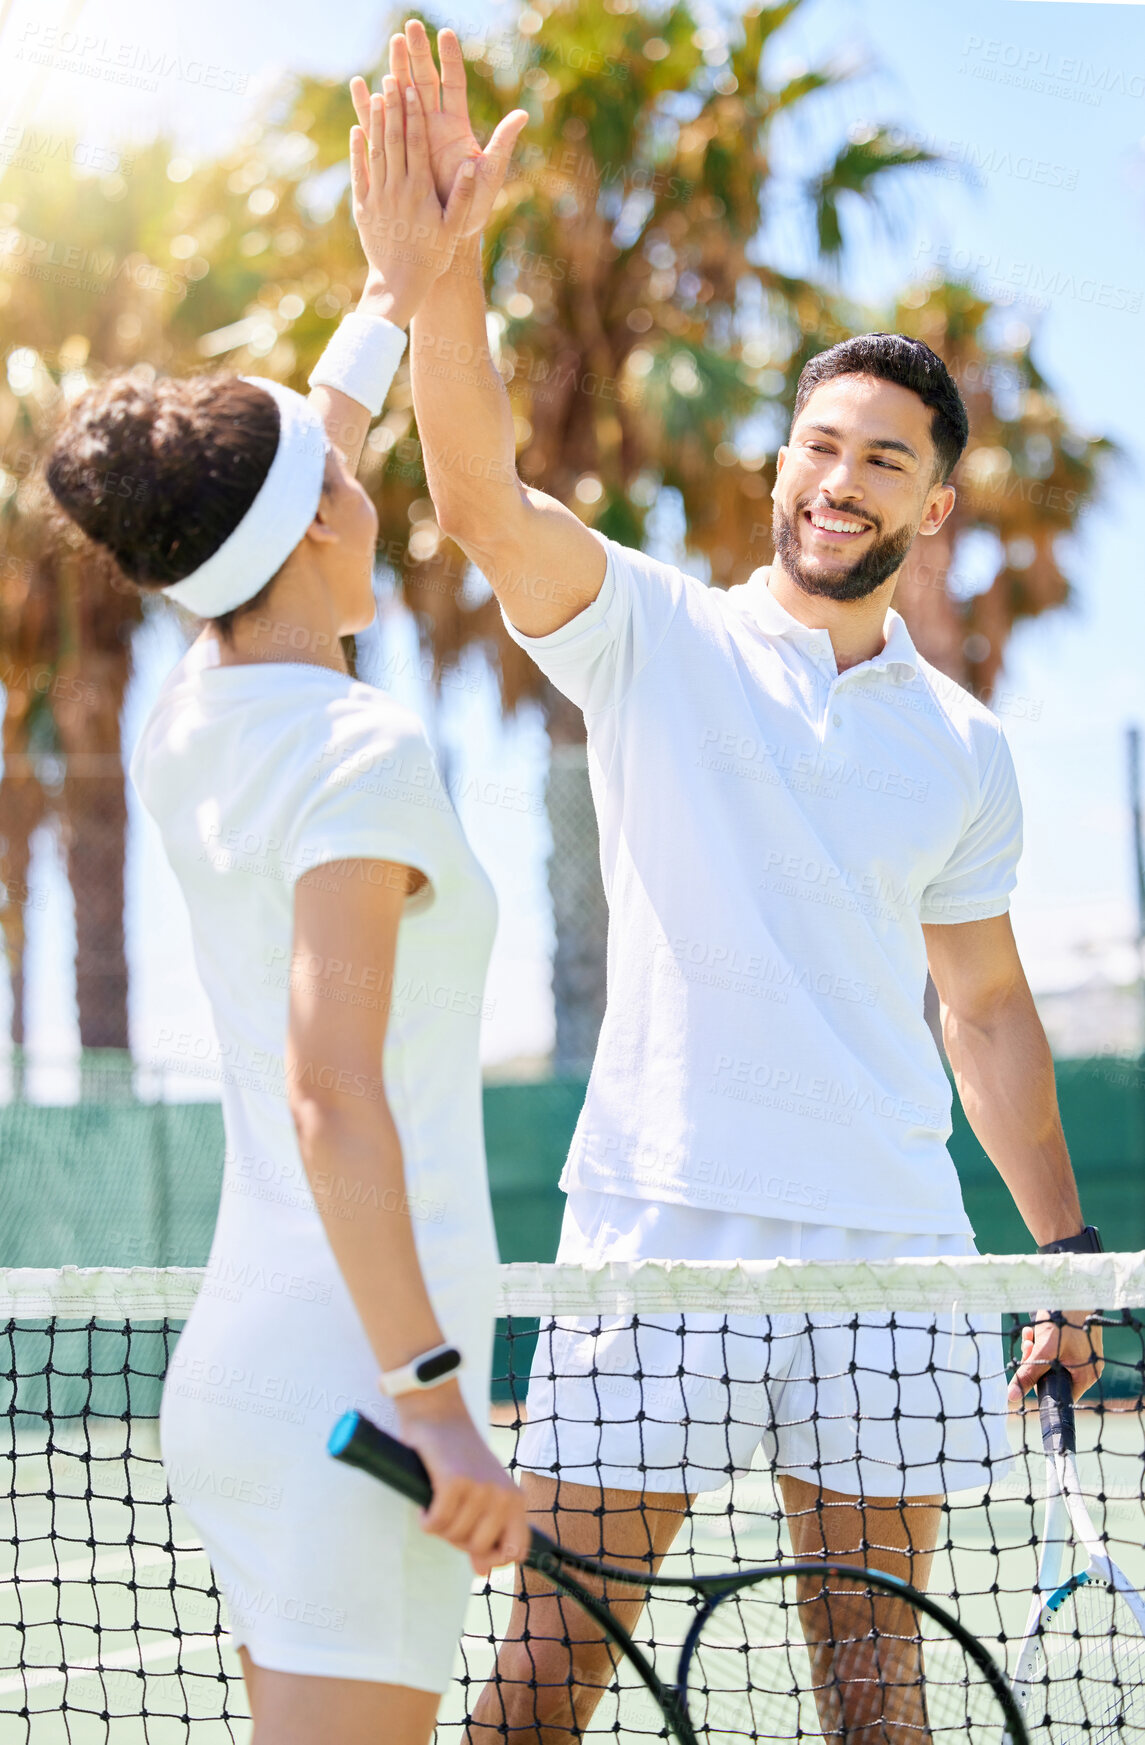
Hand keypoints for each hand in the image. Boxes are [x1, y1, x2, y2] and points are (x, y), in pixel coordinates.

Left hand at [346, 72, 479, 326]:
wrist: (399, 284)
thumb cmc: (432, 257)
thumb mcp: (453, 229)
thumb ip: (461, 196)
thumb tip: (469, 166)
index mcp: (420, 190)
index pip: (416, 143)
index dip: (413, 113)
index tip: (412, 88)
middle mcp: (397, 188)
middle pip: (394, 139)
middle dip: (393, 105)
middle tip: (392, 75)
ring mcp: (377, 196)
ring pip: (375, 150)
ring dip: (374, 119)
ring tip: (375, 91)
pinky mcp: (363, 206)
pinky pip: (359, 172)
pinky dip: (357, 149)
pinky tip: (357, 129)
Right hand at [382, 20, 527, 233]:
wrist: (450, 234)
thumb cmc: (474, 208)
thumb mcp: (491, 174)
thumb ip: (502, 144)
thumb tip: (523, 114)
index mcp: (455, 127)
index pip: (452, 84)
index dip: (449, 60)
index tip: (444, 34)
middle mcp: (433, 126)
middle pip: (424, 81)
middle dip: (417, 54)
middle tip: (410, 27)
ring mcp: (412, 138)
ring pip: (402, 96)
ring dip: (396, 69)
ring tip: (392, 42)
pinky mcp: (395, 154)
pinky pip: (379, 127)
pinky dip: (370, 108)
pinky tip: (360, 86)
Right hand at [396, 1384, 530, 1575]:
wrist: (440, 1413)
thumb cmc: (460, 1457)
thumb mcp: (482, 1493)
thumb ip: (486, 1530)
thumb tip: (483, 1572)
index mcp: (515, 1500)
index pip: (517, 1552)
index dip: (493, 1560)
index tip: (473, 1552)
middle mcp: (503, 1496)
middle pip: (477, 1549)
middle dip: (456, 1539)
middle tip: (449, 1512)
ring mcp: (480, 1489)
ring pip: (453, 1537)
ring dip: (438, 1525)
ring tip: (438, 1499)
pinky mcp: (454, 1482)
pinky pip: (435, 1524)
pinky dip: (425, 1518)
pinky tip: (426, 1501)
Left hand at [1008, 1310, 1103, 1403]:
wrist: (1075, 1292)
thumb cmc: (1065, 1321)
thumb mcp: (1044, 1350)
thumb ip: (1029, 1373)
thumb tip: (1012, 1397)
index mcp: (1085, 1376)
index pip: (1060, 1394)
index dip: (1040, 1386)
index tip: (1027, 1373)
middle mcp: (1086, 1368)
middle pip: (1053, 1376)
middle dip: (1034, 1362)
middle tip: (1026, 1349)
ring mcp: (1082, 1354)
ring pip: (1051, 1361)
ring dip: (1035, 1350)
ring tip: (1028, 1336)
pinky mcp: (1076, 1342)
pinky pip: (1055, 1349)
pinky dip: (1041, 1342)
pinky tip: (1032, 1331)